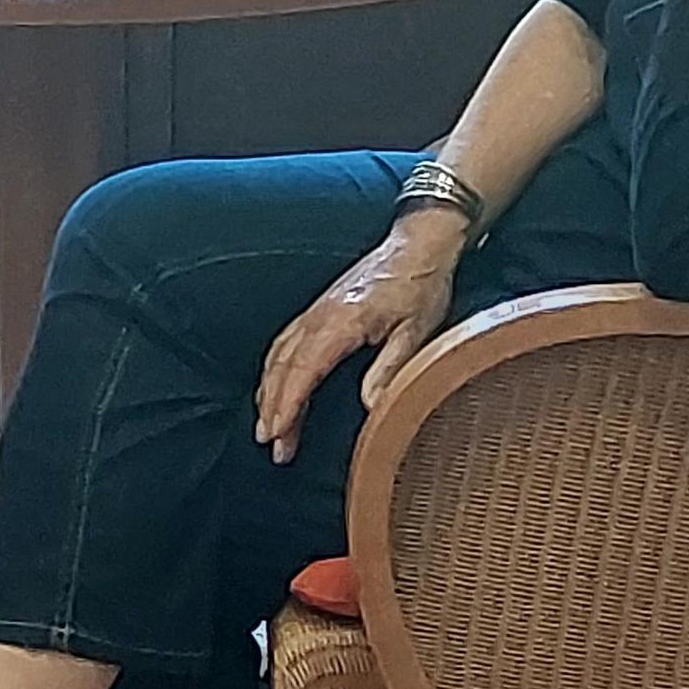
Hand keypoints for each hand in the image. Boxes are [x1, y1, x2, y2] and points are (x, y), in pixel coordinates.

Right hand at [254, 215, 465, 461]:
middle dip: (272, 407)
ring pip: (279, 355)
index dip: (286, 405)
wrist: (417, 245)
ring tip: (269, 425)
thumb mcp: (416, 332)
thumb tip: (370, 407)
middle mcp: (320, 317)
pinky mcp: (320, 310)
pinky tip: (276, 386)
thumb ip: (390, 369)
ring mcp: (316, 312)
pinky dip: (275, 370)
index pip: (302, 370)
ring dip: (270, 391)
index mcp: (341, 322)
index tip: (276, 432)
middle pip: (283, 367)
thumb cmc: (418, 286)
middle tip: (271, 443)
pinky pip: (286, 343)